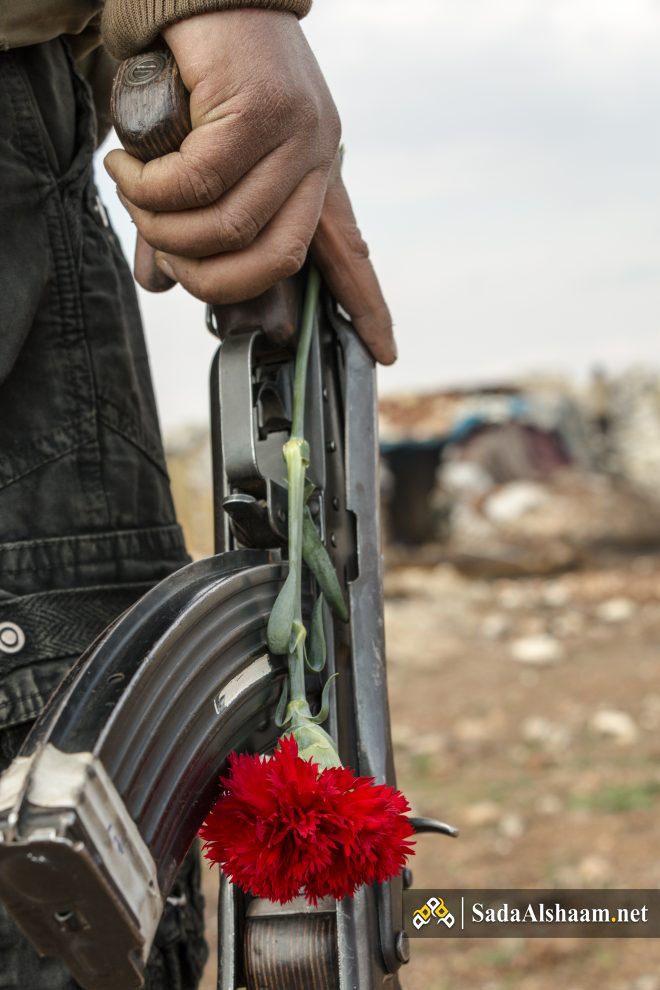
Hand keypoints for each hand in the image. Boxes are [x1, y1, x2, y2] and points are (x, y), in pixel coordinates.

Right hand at [105, 9, 395, 364]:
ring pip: (231, 223)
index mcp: (315, 175)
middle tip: (167, 260)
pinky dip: (152, 187)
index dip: (367, 307)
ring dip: (167, 228)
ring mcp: (294, 133)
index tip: (385, 353)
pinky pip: (198, 180)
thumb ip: (189, 221)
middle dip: (212, 279)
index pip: (351, 253)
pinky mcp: (258, 110)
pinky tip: (127, 167)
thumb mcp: (204, 157)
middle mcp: (316, 157)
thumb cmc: (201, 77)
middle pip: (278, 259)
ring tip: (134, 198)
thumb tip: (163, 282)